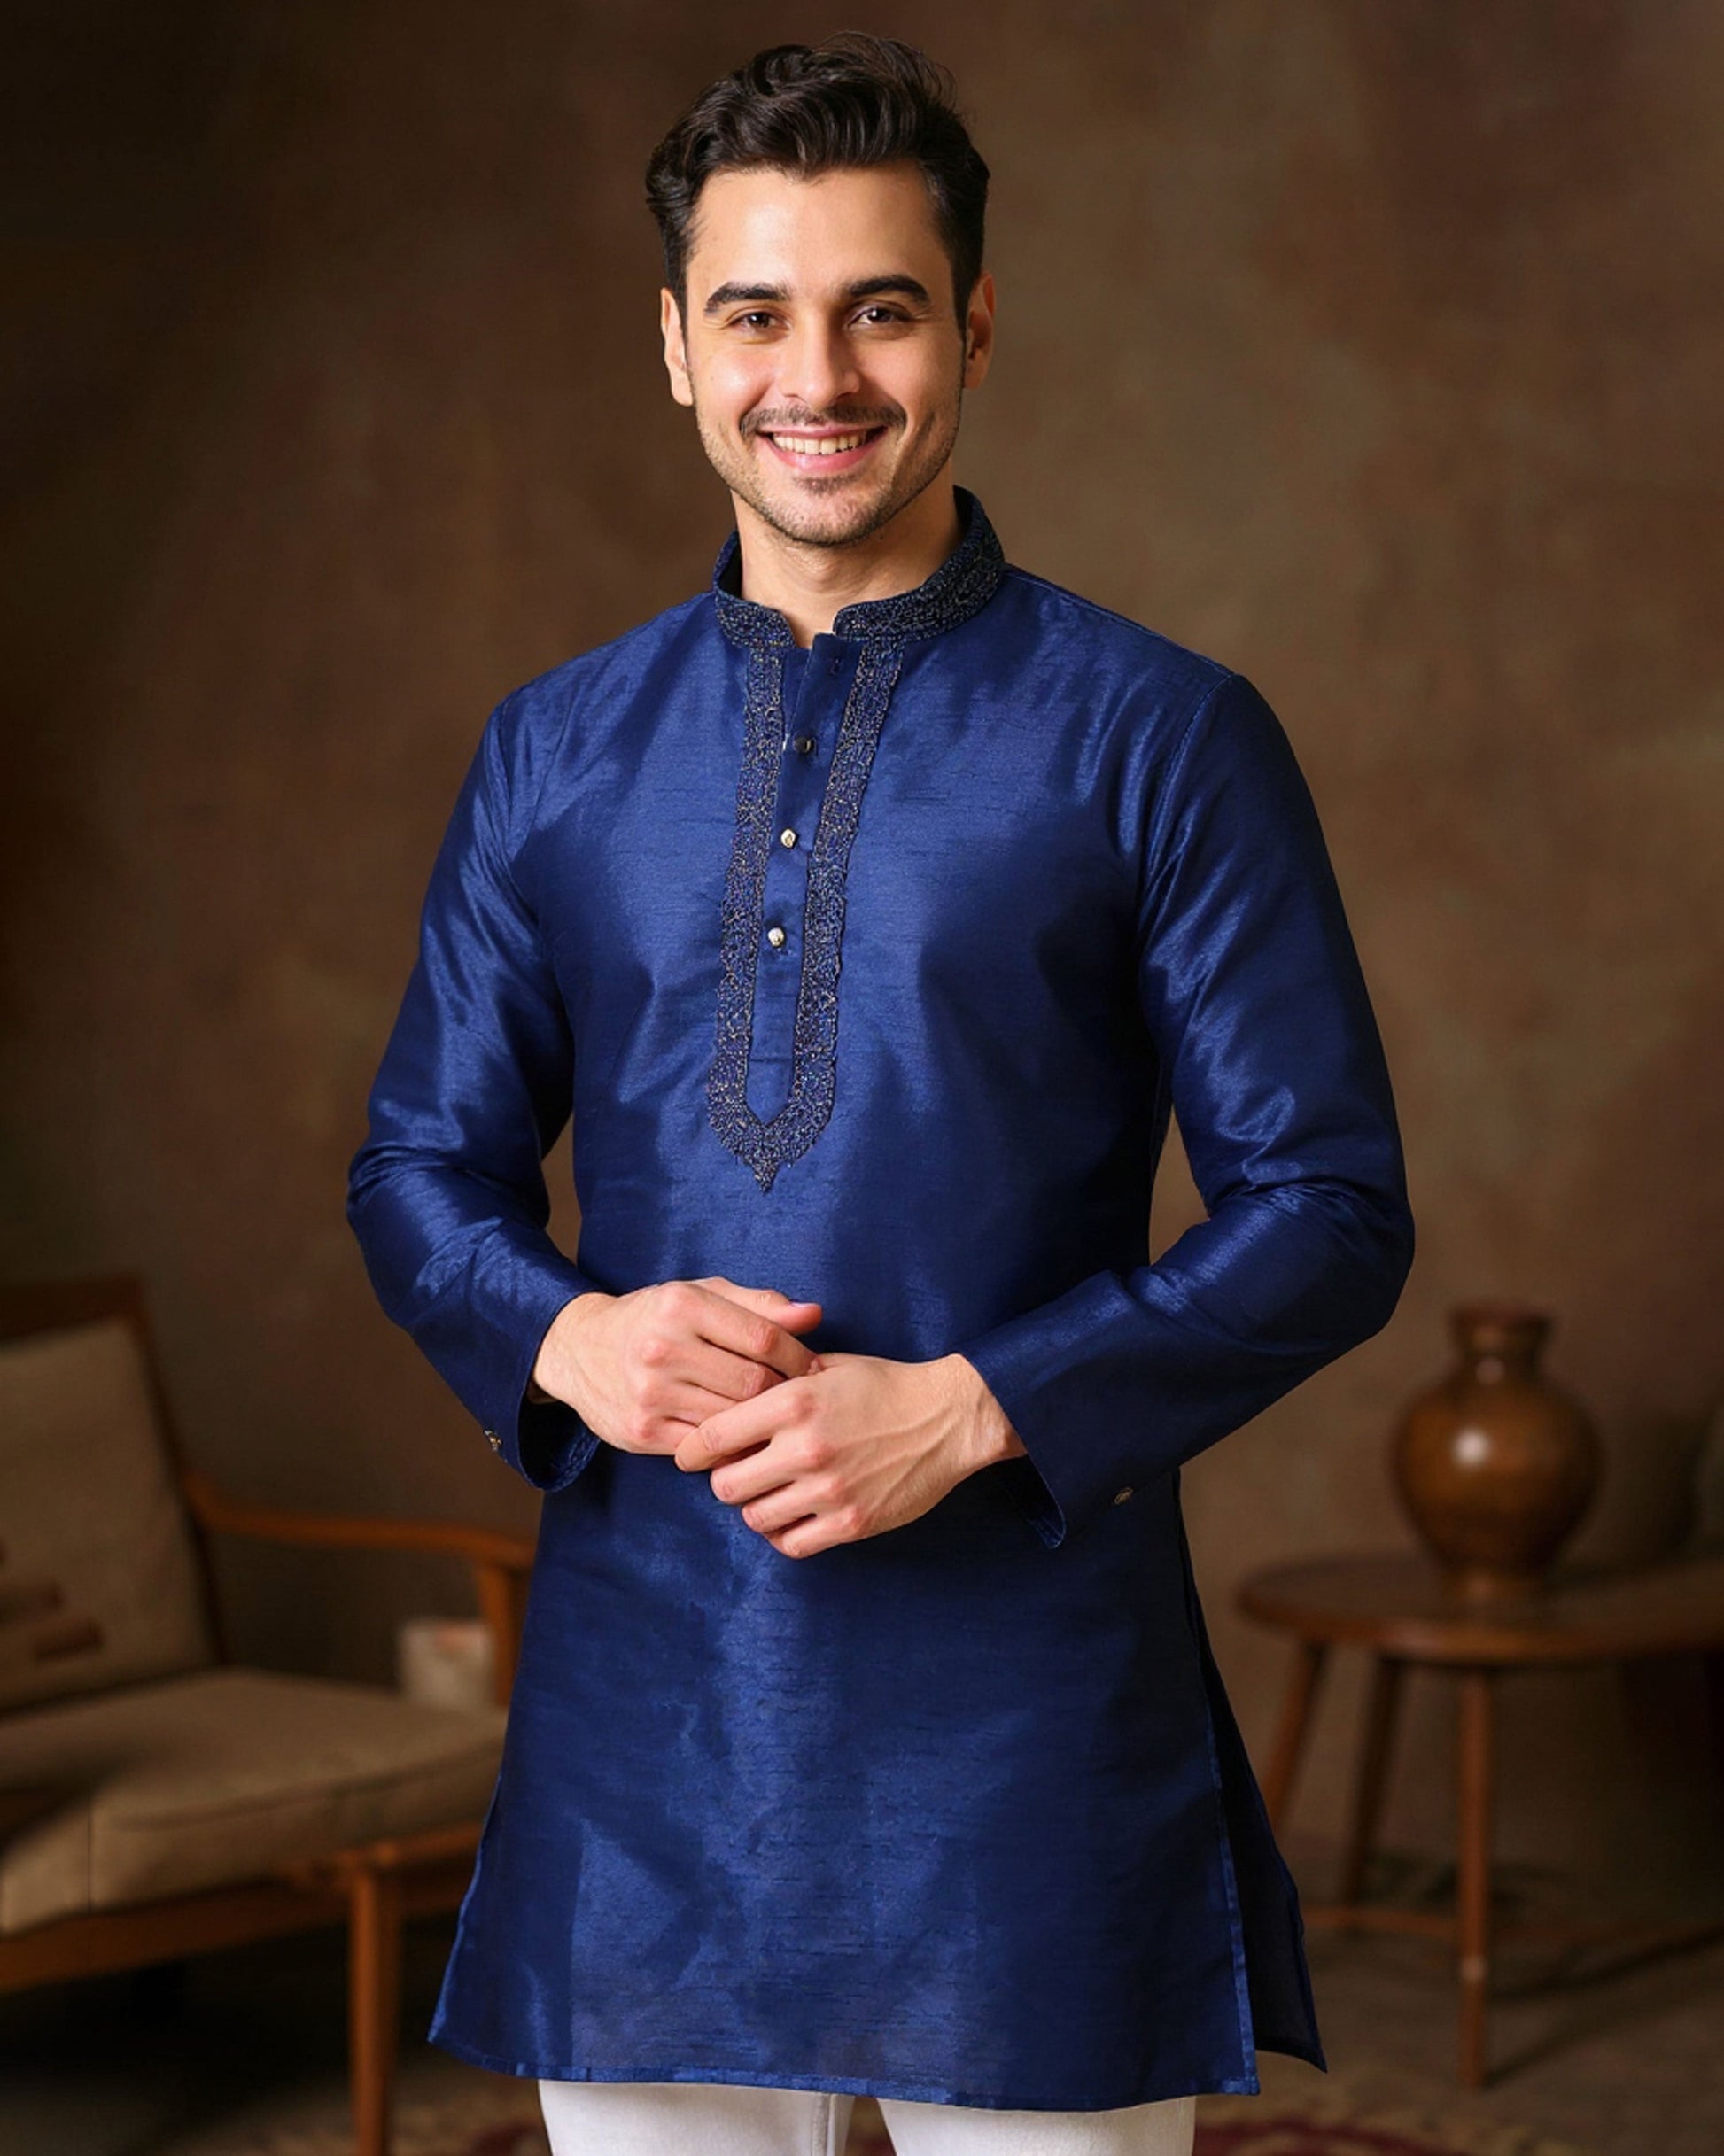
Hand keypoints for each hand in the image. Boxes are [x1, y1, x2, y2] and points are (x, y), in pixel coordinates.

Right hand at [532, 1278, 823, 1457]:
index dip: (799, 1357)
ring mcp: (650, 1393)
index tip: (815, 1370)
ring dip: (761, 1424)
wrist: (581, 1350)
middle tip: (802, 1401)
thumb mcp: (702, 1295)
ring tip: (778, 1420)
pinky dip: (731, 1446)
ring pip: (732, 1419)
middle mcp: (663, 1348)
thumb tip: (813, 1315)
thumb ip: (759, 1305)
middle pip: (751, 1383)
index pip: (763, 1338)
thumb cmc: (656, 1318)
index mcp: (683, 1305)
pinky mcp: (641, 1431)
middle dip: (785, 1394)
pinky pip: (705, 1447)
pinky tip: (744, 1438)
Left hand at [674, 1349, 1024, 1558]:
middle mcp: (805, 1448)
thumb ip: (778, 1379)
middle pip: (726, 1486)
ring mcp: (828, 1490)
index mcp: (794, 1402)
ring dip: (757, 1508)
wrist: (948, 1418)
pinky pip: (792, 1544)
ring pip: (755, 1518)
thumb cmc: (885, 1386)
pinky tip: (793, 1517)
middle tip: (739, 1474)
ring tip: (771, 1494)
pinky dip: (785, 1534)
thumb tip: (729, 1389)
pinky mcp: (851, 1523)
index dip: (691, 1450)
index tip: (688, 1457)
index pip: (714, 1436)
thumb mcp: (827, 1366)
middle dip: (726, 1481)